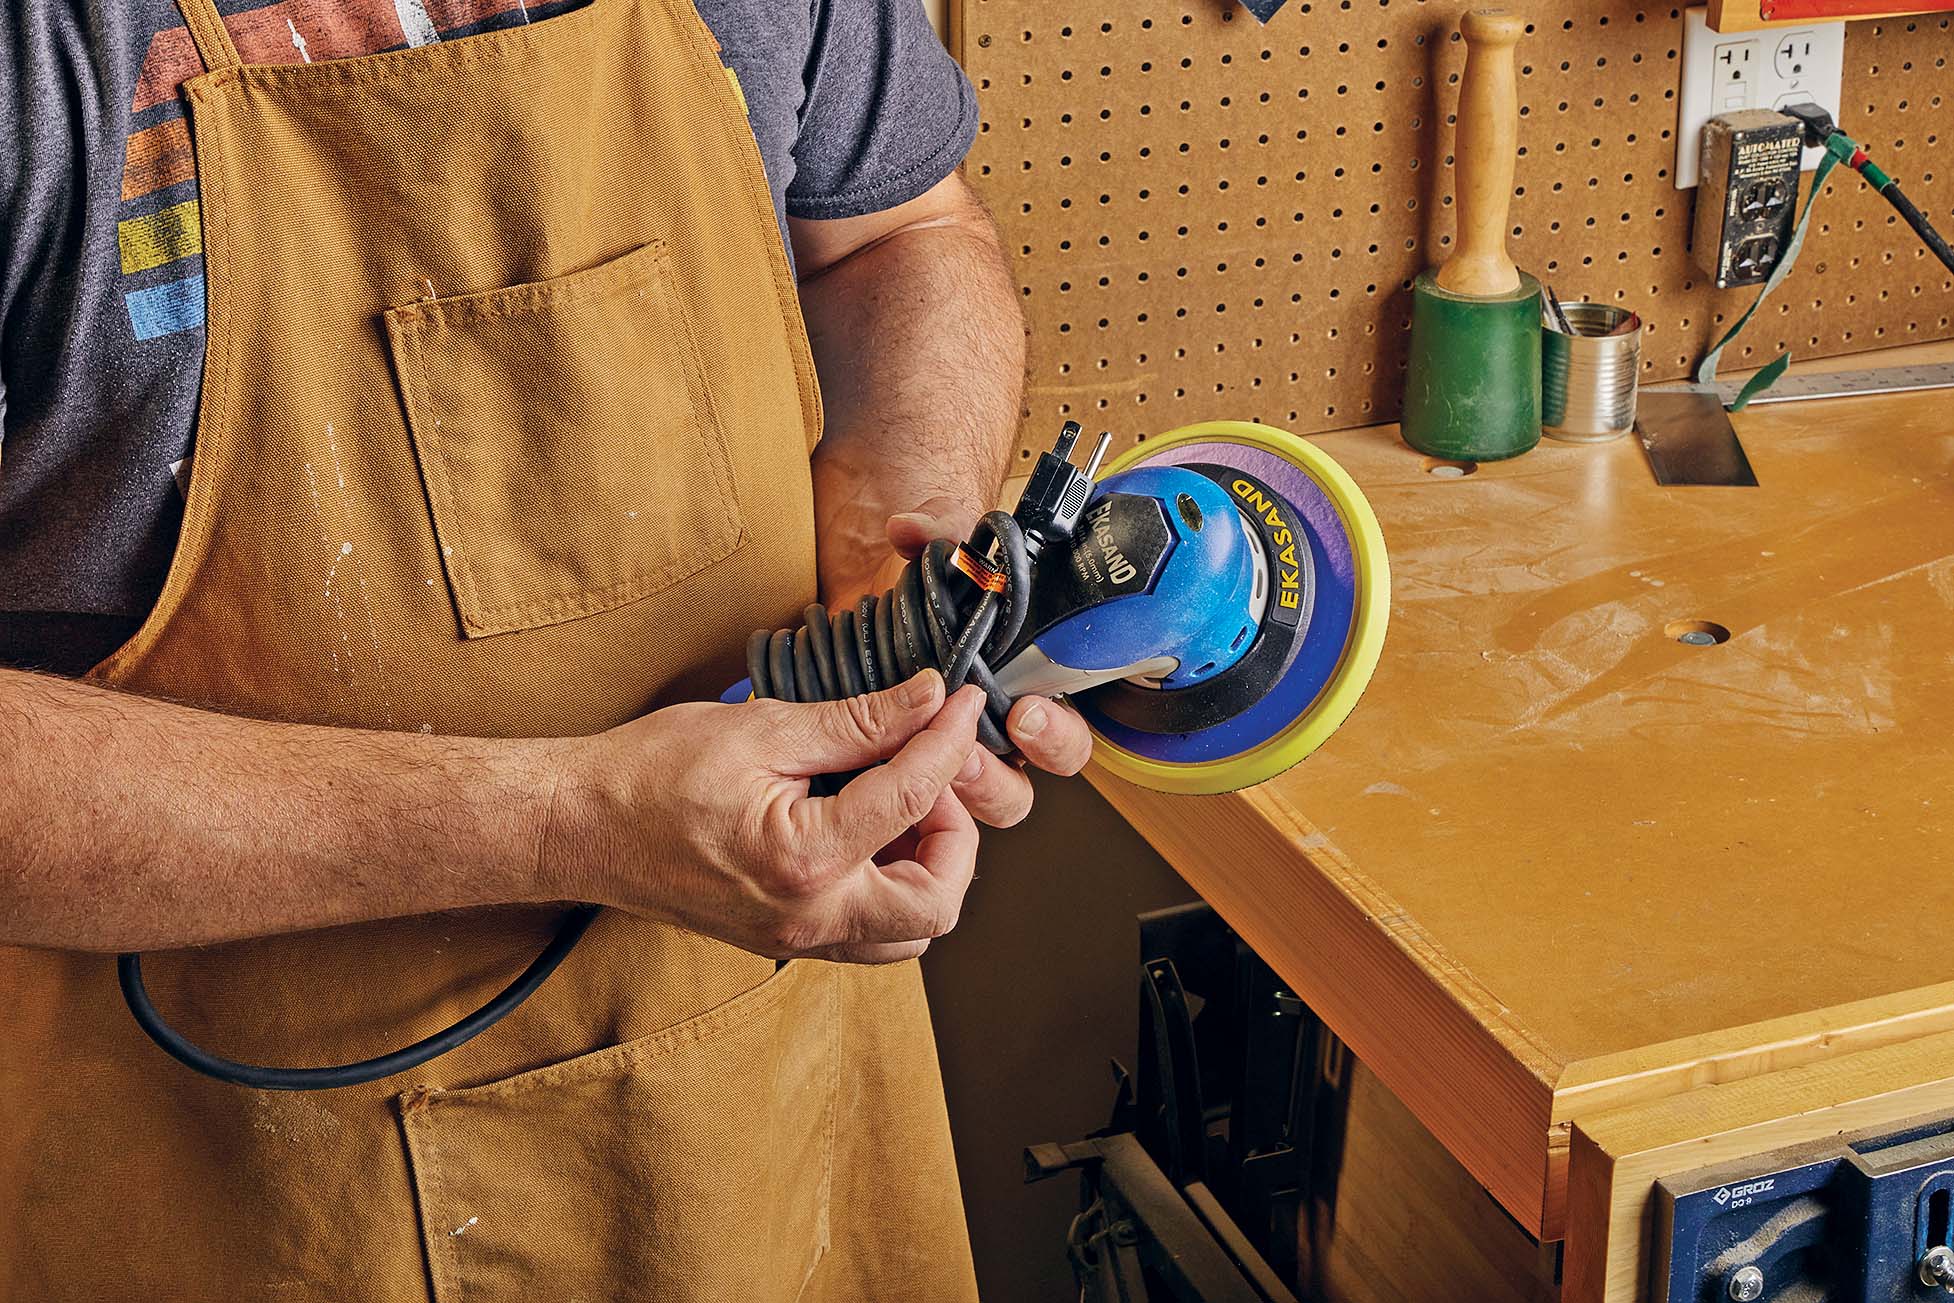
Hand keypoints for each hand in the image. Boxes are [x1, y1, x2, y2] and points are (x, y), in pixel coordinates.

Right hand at [546, 672, 985, 963]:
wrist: (579, 826)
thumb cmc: (650, 774)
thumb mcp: (762, 728)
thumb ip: (858, 721)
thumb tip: (928, 698)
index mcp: (805, 861)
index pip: (913, 797)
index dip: (948, 740)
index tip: (960, 704)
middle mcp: (808, 919)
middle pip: (937, 903)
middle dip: (955, 834)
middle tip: (935, 775)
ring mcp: (796, 940)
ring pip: (907, 931)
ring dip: (926, 867)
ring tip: (904, 802)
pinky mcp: (784, 939)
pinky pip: (864, 931)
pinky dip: (887, 883)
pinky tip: (868, 827)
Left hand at [883, 498, 1095, 828]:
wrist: (869, 598)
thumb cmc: (929, 580)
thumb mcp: (942, 547)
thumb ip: (940, 529)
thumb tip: (910, 528)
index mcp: (1026, 692)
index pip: (1064, 737)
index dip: (1053, 735)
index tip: (1025, 712)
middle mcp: (992, 736)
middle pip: (1018, 790)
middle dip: (997, 777)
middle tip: (967, 751)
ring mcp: (945, 757)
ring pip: (962, 806)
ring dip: (952, 791)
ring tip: (926, 759)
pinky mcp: (898, 766)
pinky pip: (910, 803)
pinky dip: (901, 796)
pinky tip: (877, 768)